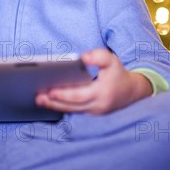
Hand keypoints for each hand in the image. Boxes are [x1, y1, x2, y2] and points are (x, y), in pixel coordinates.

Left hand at [35, 49, 151, 114]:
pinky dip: (60, 107)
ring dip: (54, 106)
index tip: (50, 91)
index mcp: (101, 93)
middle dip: (54, 102)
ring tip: (38, 99)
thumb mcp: (112, 60)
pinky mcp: (90, 113)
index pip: (79, 96)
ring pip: (71, 110)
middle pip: (72, 106)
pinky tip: (48, 102)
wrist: (131, 91)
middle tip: (38, 97)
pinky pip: (73, 111)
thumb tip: (83, 57)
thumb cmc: (118, 73)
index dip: (64, 95)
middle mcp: (97, 106)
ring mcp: (93, 112)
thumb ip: (98, 56)